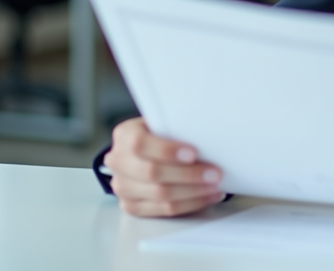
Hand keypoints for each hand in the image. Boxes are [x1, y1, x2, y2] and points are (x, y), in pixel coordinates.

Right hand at [103, 117, 225, 216]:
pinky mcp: (131, 206)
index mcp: (125, 135)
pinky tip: (207, 196)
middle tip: (215, 174)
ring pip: (160, 195)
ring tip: (215, 186)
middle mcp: (118, 162)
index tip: (193, 153)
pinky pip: (164, 210)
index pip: (140, 144)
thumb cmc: (162, 134)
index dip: (167, 150)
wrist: (147, 151)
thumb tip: (207, 137)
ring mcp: (122, 187)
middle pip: (152, 173)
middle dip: (188, 175)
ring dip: (193, 192)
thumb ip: (177, 128)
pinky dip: (190, 204)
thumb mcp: (165, 122)